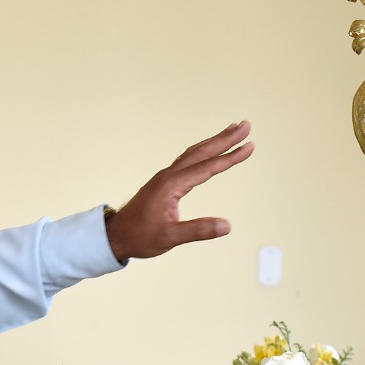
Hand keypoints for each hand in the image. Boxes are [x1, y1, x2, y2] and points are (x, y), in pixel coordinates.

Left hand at [103, 121, 252, 261]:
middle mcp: (169, 176)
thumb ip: (198, 230)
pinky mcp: (164, 182)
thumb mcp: (169, 237)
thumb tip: (226, 226)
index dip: (230, 157)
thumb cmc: (139, 236)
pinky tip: (208, 151)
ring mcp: (166, 177)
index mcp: (171, 185)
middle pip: (202, 152)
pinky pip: (187, 160)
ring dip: (214, 141)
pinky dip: (202, 151)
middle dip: (225, 139)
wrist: (115, 235)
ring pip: (194, 153)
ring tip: (232, 131)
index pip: (207, 168)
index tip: (249, 147)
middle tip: (246, 126)